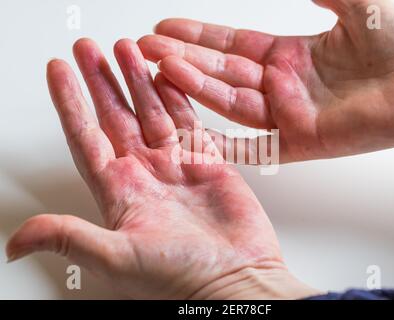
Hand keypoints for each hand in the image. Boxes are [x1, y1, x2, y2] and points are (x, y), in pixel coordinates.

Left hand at [5, 38, 316, 298]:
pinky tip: (166, 75)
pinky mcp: (208, 162)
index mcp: (121, 192)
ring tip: (127, 47)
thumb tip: (15, 242)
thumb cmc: (179, 278)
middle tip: (88, 49)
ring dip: (137, 80)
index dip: (70, 103)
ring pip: (151, 112)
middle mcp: (146, 174)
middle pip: (115, 116)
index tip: (58, 71)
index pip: (86, 137)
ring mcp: (177, 166)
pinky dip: (177, 96)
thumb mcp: (115, 258)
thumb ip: (68, 237)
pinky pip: (189, 120)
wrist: (235, 280)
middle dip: (101, 81)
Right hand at [138, 0, 393, 162]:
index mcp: (290, 56)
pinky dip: (221, 141)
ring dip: (194, 85)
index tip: (165, 28)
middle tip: (143, 49)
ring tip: (159, 69)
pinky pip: (252, 144)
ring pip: (230, 100)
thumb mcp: (352, 3)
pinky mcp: (299, 141)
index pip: (233, 45)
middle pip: (222, 71)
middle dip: (183, 59)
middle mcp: (283, 86)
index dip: (198, 36)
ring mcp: (287, 115)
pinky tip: (189, 132)